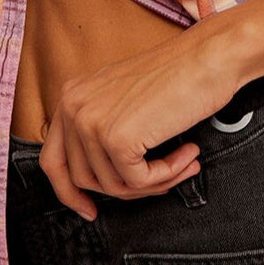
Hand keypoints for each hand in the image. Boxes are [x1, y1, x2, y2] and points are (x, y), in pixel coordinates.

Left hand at [39, 20, 239, 219]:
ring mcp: (92, 123)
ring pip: (113, 185)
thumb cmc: (181, 73)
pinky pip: (139, 181)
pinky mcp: (118, 138)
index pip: (53, 160)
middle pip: (82, 179)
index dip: (70, 193)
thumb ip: (103, 127)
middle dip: (124, 190)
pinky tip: (188, 155)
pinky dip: (168, 174)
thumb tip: (101, 178)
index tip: (89, 209)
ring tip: (183, 163)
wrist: (211, 55)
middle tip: (159, 183)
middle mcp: (74, 106)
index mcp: (72, 95)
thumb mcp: (124, 96)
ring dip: (154, 181)